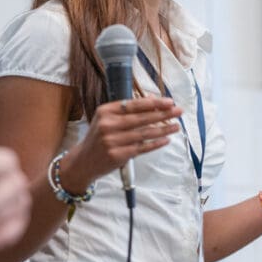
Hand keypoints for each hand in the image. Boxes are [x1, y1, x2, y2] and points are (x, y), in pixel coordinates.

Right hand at [62, 97, 181, 189]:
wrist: (83, 161)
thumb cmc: (99, 137)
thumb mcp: (107, 119)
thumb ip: (128, 110)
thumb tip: (153, 99)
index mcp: (106, 111)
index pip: (134, 105)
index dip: (154, 103)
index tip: (169, 102)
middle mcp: (108, 125)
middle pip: (142, 118)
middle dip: (163, 114)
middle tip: (179, 111)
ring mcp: (112, 141)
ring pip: (144, 134)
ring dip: (163, 129)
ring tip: (176, 126)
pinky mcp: (117, 155)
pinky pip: (142, 148)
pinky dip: (155, 144)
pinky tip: (166, 139)